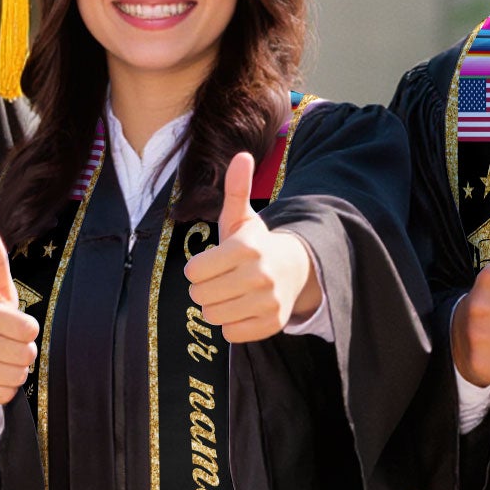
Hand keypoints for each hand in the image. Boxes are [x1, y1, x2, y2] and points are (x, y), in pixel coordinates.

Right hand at [0, 226, 38, 427]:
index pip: (28, 328)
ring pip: (17, 376)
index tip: (13, 325)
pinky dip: (5, 390)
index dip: (27, 330)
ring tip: (0, 361)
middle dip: (24, 353)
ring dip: (15, 371)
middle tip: (8, 346)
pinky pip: (5, 394)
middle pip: (26, 354)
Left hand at [182, 151, 318, 342]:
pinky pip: (230, 333)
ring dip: (215, 307)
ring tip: (230, 294)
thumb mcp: (242, 217)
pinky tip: (242, 308)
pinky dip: (231, 324)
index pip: (194, 271)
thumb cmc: (256, 244)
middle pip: (200, 296)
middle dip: (204, 289)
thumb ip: (235, 189)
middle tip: (220, 280)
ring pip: (213, 316)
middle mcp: (260, 276)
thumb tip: (242, 155)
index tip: (211, 263)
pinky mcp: (272, 324)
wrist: (294, 270)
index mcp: (247, 248)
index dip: (197, 269)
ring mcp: (268, 302)